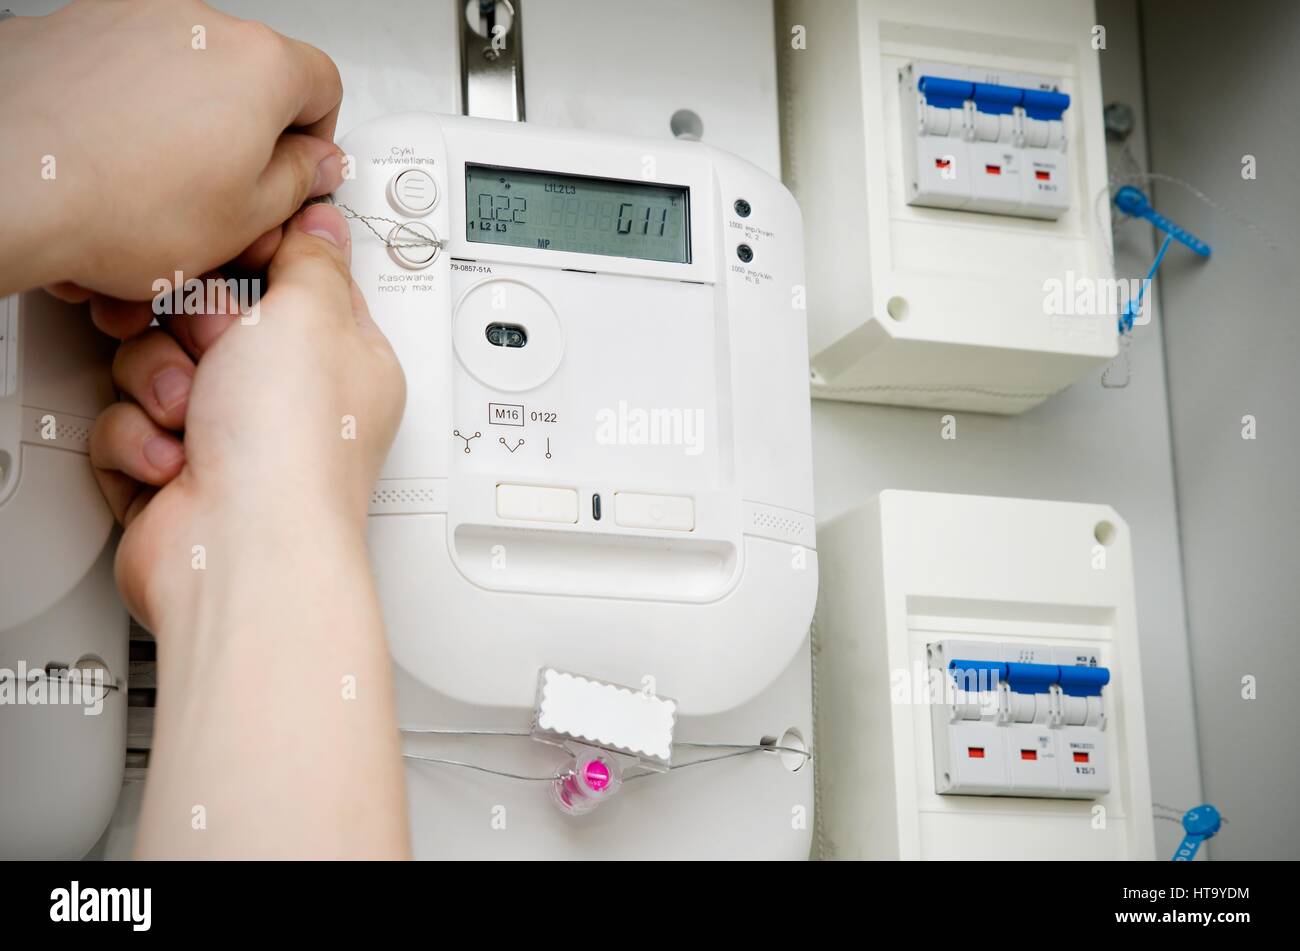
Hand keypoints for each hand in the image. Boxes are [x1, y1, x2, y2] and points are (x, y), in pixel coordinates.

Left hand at [0, 0, 344, 299]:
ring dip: (178, 142)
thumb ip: (299, 183)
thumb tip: (312, 166)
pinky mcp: (73, 30)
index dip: (316, 141)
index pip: (323, 87)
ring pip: (180, 87)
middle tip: (223, 204)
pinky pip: (122, 81)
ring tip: (149, 203)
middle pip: (248, 86)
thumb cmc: (118, 202)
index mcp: (261, 65)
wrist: (7, 183)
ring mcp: (130, 19)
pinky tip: (105, 175)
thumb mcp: (248, 220)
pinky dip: (122, 125)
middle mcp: (198, 24)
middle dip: (241, 147)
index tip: (296, 175)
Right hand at [90, 202, 409, 857]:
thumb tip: (322, 223)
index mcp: (341, 356)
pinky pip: (126, 424)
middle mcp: (288, 399)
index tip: (234, 267)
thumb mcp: (311, 314)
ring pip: (154, 367)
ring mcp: (231, 440)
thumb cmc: (291, 446)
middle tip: (213, 350)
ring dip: (159, 386)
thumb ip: (311, 257)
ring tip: (191, 420)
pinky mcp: (175, 476)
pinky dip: (140, 441)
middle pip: (207, 319)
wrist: (240, 549)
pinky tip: (174, 463)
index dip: (250, 266)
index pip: (289, 280)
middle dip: (193, 330)